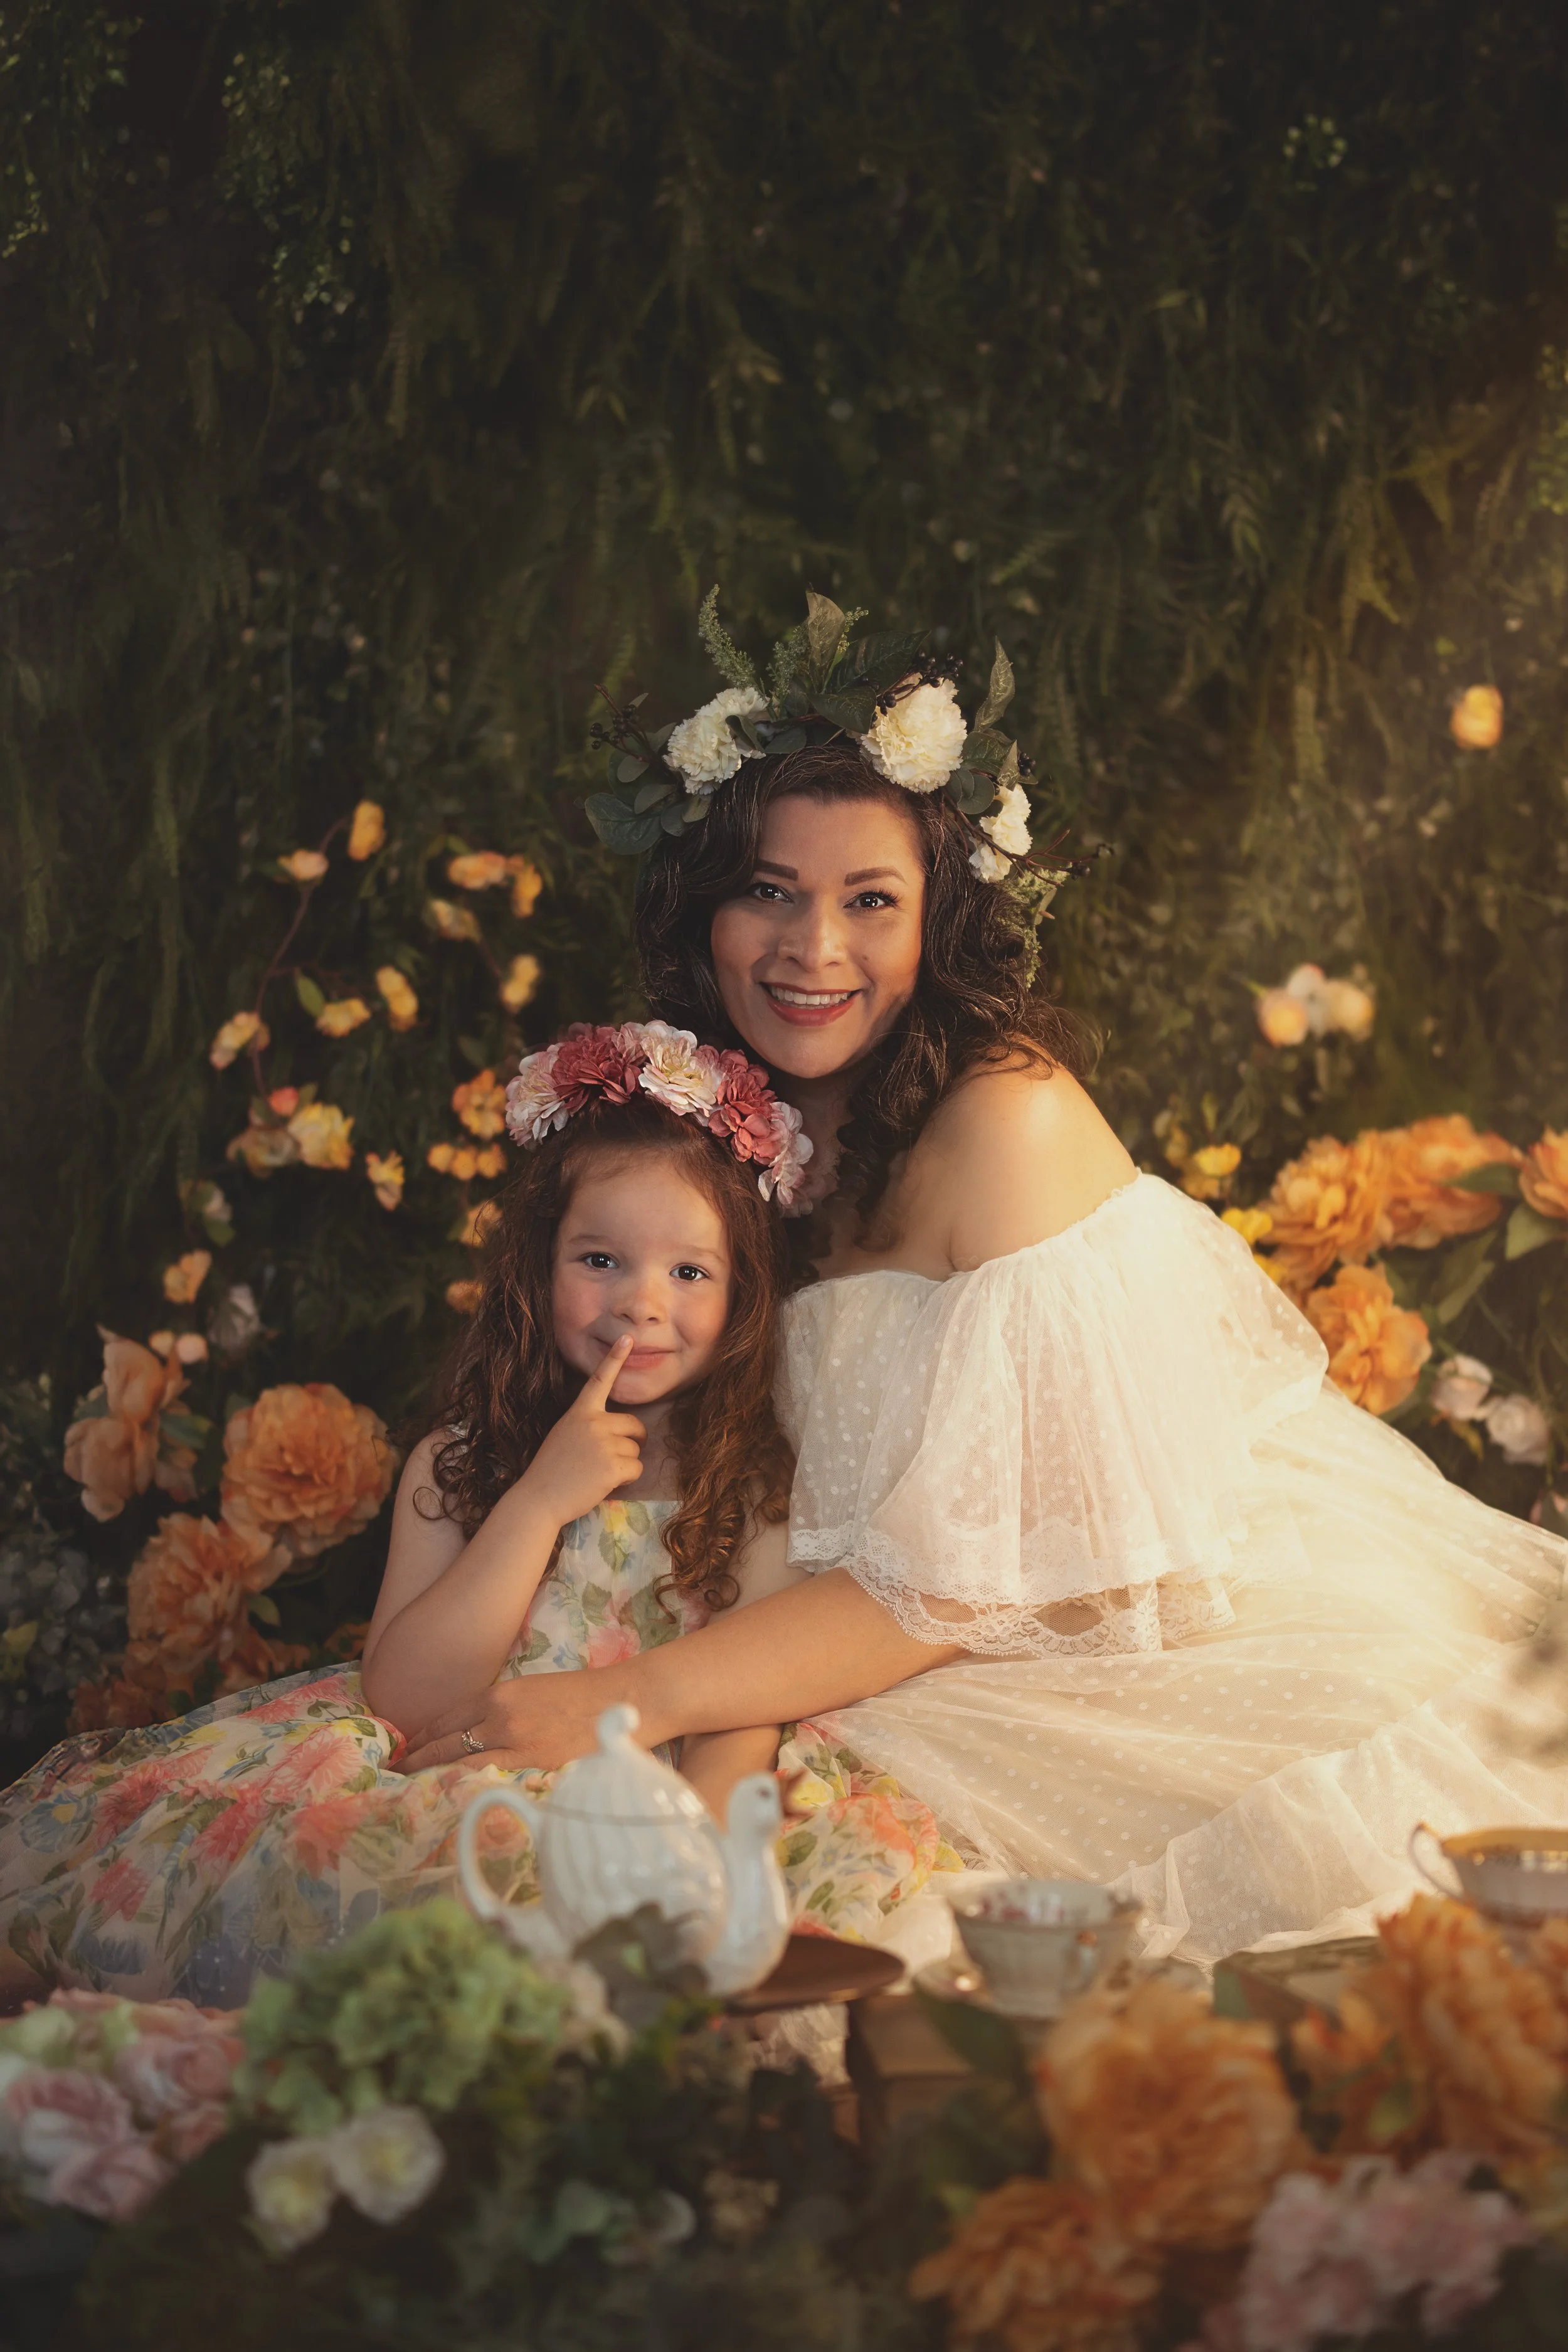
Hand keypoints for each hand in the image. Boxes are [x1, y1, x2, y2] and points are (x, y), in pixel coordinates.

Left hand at [396, 1665, 652, 1774]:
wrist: (627, 1698)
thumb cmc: (586, 1695)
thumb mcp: (537, 1691)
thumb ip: (506, 1710)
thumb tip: (480, 1734)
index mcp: (501, 1693)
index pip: (447, 1718)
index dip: (422, 1737)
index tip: (406, 1750)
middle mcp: (501, 1716)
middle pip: (445, 1742)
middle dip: (417, 1759)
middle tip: (396, 1775)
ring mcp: (516, 1743)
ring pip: (459, 1763)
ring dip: (432, 1776)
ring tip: (412, 1791)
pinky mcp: (534, 1766)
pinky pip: (488, 1779)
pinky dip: (464, 1787)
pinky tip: (451, 1798)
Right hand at [521, 1334, 644, 1526]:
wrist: (538, 1499)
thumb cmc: (551, 1471)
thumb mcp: (564, 1435)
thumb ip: (587, 1426)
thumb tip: (616, 1429)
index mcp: (579, 1413)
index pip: (599, 1381)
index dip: (615, 1359)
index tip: (628, 1338)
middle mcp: (593, 1422)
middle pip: (634, 1425)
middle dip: (632, 1442)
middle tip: (611, 1458)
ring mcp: (604, 1443)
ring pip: (636, 1451)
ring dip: (625, 1465)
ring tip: (597, 1473)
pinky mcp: (613, 1465)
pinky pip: (637, 1469)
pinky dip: (627, 1479)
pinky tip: (605, 1483)